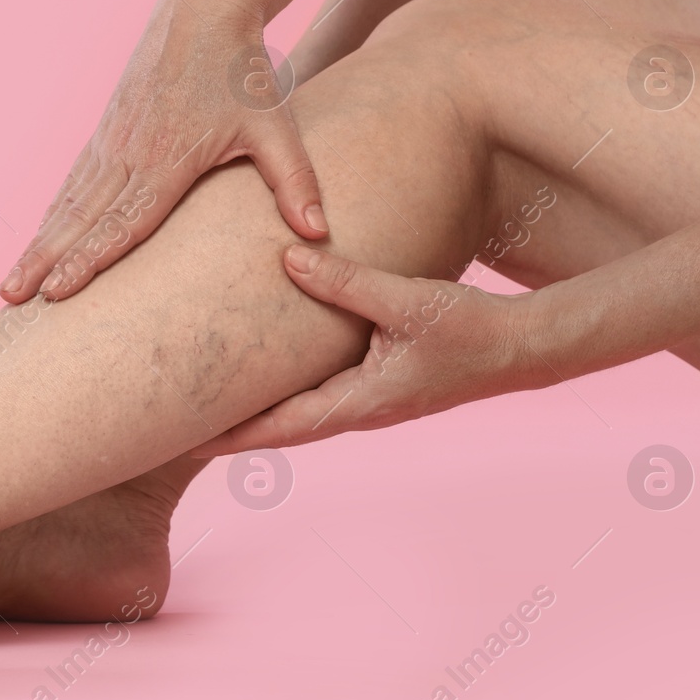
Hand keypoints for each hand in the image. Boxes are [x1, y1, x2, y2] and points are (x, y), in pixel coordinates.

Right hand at [0, 0, 327, 303]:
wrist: (205, 5)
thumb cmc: (243, 70)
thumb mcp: (276, 126)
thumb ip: (295, 182)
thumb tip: (318, 234)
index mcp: (167, 157)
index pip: (122, 221)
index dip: (89, 260)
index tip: (58, 293)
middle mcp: (129, 151)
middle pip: (80, 219)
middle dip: (44, 262)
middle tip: (11, 298)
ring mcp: (111, 139)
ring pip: (68, 203)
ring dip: (38, 244)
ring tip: (10, 284)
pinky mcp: (107, 130)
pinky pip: (73, 182)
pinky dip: (52, 215)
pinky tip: (39, 239)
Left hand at [191, 247, 561, 455]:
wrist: (526, 348)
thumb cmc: (472, 330)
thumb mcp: (407, 301)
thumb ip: (346, 283)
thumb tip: (287, 259)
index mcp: (360, 404)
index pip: (279, 429)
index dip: (230, 435)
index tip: (182, 439)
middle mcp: (359, 410)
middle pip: (280, 427)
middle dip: (230, 427)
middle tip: (173, 423)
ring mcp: (369, 400)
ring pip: (299, 410)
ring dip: (257, 409)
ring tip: (208, 400)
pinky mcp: (379, 382)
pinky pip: (320, 391)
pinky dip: (287, 389)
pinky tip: (267, 372)